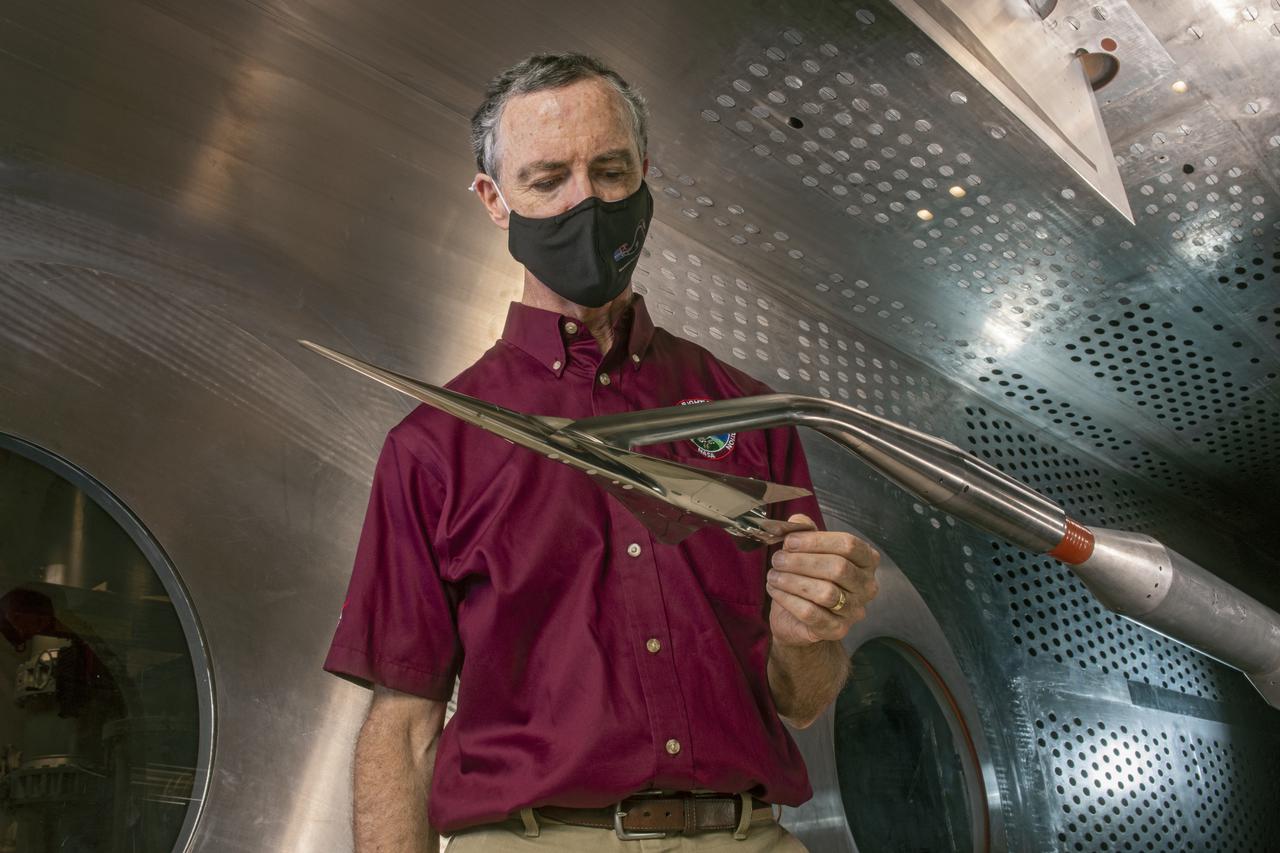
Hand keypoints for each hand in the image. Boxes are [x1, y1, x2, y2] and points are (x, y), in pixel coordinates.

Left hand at [766, 514, 879, 646]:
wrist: (797, 619)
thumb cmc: (807, 578)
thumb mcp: (807, 551)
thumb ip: (805, 533)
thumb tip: (796, 520)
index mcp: (866, 561)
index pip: (849, 544)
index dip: (817, 541)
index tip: (789, 541)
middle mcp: (867, 586)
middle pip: (839, 568)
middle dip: (802, 561)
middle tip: (777, 559)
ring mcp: (854, 610)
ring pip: (826, 593)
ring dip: (794, 581)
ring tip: (773, 575)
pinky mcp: (836, 630)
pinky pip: (812, 614)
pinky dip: (789, 600)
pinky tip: (774, 590)